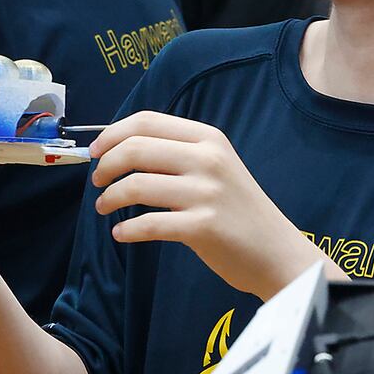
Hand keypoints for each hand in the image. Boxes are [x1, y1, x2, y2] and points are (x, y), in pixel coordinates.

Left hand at [89, 111, 328, 298]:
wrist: (277, 251)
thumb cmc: (238, 210)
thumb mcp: (216, 166)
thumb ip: (177, 152)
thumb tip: (120, 147)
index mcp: (207, 138)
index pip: (146, 121)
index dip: (112, 134)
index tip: (96, 151)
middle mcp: (207, 160)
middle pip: (135, 149)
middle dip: (105, 165)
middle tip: (97, 181)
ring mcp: (206, 193)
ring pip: (136, 186)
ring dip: (110, 197)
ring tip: (104, 207)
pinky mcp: (203, 227)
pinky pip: (148, 224)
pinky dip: (127, 230)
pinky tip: (121, 233)